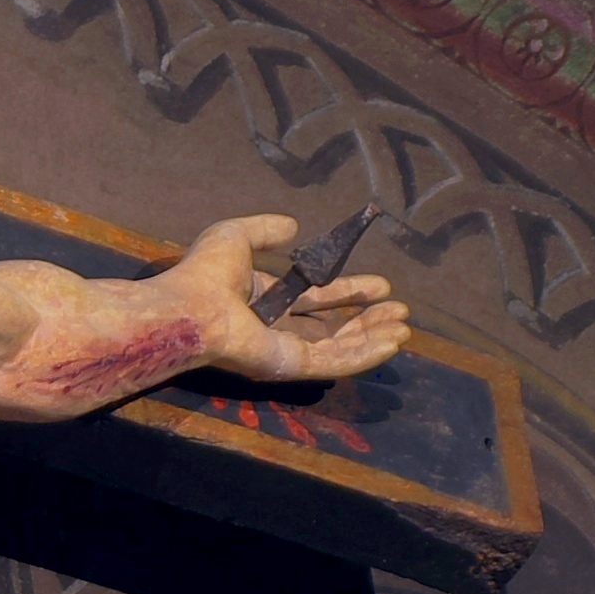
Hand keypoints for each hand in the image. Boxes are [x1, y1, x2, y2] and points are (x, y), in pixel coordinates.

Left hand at [185, 212, 410, 382]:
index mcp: (266, 304)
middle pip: (333, 329)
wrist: (189, 306)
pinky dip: (364, 356)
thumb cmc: (206, 274)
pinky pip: (334, 363)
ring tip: (404, 329)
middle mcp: (277, 331)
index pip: (317, 300)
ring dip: (373, 339)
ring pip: (339, 348)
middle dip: (368, 320)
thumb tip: (292, 227)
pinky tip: (391, 344)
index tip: (382, 286)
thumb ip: (265, 231)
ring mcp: (285, 352)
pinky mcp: (290, 366)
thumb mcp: (236, 237)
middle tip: (400, 310)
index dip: (350, 293)